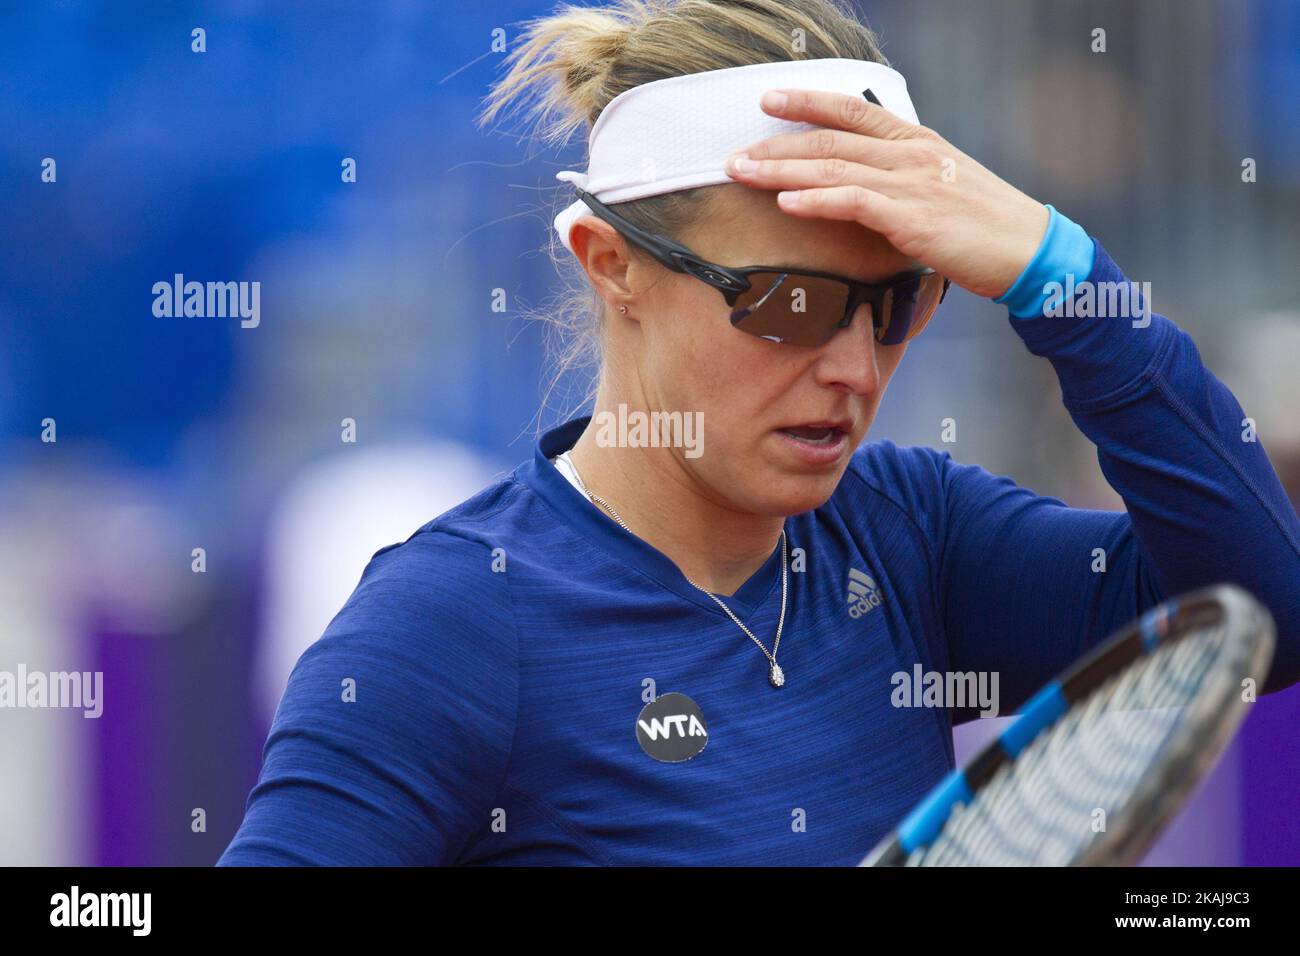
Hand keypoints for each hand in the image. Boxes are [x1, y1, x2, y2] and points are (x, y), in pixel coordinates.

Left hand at [725, 89, 1049, 300]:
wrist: (1027, 251)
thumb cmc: (982, 225)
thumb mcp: (939, 186)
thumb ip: (899, 177)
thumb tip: (860, 184)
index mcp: (914, 140)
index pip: (850, 109)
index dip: (805, 101)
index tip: (767, 100)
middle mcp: (908, 154)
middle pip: (829, 138)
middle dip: (775, 144)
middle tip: (731, 154)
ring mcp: (910, 183)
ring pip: (832, 166)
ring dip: (780, 170)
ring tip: (741, 174)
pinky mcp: (911, 218)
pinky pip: (853, 203)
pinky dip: (816, 199)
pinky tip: (787, 202)